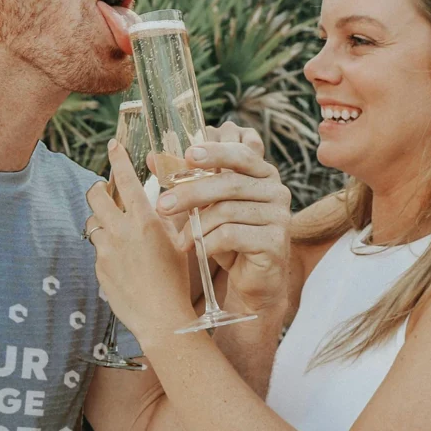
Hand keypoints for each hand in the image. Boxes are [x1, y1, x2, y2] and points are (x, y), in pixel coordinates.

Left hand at [86, 142, 196, 347]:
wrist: (162, 319)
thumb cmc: (177, 280)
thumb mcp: (181, 242)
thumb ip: (169, 217)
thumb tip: (165, 198)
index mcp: (145, 220)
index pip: (126, 179)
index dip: (118, 158)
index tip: (113, 146)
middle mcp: (121, 231)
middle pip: (96, 195)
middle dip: (99, 188)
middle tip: (106, 190)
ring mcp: (106, 251)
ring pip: (93, 223)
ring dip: (102, 220)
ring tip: (117, 229)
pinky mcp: (98, 269)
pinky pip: (98, 250)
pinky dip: (107, 248)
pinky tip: (124, 262)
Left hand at [154, 123, 291, 313]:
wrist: (253, 279)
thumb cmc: (229, 237)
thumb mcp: (207, 205)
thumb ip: (185, 180)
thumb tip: (151, 158)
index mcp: (263, 174)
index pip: (240, 154)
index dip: (214, 152)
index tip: (188, 155)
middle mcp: (277, 191)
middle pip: (229, 184)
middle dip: (191, 193)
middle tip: (163, 205)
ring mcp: (279, 216)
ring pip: (227, 211)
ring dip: (196, 226)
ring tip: (181, 240)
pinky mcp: (275, 242)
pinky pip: (232, 235)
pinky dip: (208, 243)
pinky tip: (198, 250)